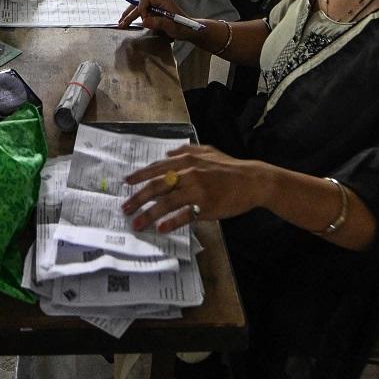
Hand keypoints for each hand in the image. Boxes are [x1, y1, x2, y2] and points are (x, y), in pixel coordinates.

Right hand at [117, 0, 190, 33]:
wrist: (190, 30)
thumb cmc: (184, 28)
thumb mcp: (173, 27)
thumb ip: (159, 23)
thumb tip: (144, 21)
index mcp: (163, 1)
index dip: (141, 9)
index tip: (144, 20)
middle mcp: (158, 2)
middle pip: (139, 3)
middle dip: (130, 13)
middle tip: (121, 24)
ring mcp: (156, 7)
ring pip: (139, 8)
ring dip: (130, 15)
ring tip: (121, 23)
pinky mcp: (155, 13)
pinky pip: (142, 13)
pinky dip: (134, 17)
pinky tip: (128, 22)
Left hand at [123, 145, 265, 231]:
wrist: (252, 180)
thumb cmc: (230, 167)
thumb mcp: (207, 151)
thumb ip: (186, 150)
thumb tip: (168, 153)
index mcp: (187, 160)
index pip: (157, 168)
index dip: (139, 176)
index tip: (126, 184)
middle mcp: (189, 172)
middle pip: (157, 186)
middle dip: (138, 198)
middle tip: (125, 208)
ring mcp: (197, 189)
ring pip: (167, 202)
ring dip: (149, 214)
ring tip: (137, 224)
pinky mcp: (206, 205)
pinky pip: (185, 215)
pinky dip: (172, 222)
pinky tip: (161, 228)